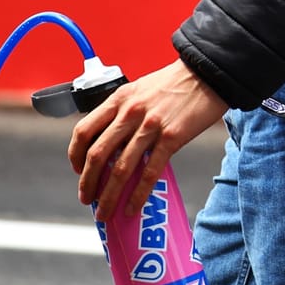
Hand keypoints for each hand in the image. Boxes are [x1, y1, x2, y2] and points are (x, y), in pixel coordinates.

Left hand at [67, 60, 226, 222]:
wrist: (208, 73)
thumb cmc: (176, 81)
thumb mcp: (140, 89)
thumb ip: (125, 111)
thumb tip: (114, 140)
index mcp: (119, 99)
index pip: (84, 130)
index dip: (75, 155)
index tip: (78, 169)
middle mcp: (130, 113)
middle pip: (97, 155)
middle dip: (87, 182)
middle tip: (86, 198)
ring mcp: (150, 126)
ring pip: (120, 169)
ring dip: (108, 195)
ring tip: (105, 211)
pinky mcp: (171, 138)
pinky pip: (149, 173)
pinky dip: (138, 195)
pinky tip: (132, 207)